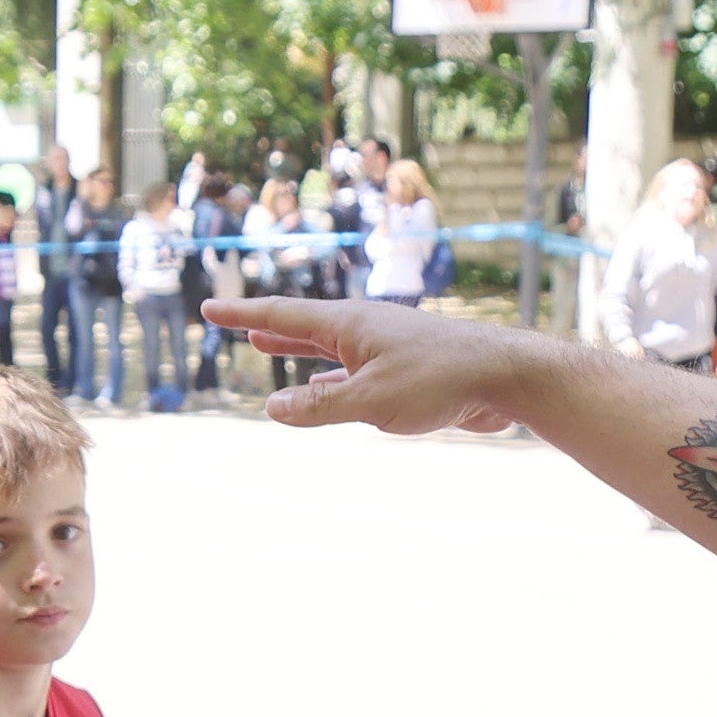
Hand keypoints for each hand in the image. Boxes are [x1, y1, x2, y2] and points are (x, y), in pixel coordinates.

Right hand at [209, 295, 556, 436]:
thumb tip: (272, 408)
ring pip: (328, 348)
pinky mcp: (406, 369)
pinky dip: (329, 376)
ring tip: (268, 346)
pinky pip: (353, 369)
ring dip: (296, 350)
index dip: (244, 315)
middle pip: (303, 326)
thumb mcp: (371, 401)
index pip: (283, 316)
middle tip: (236, 323)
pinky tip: (323, 386)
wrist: (505, 377)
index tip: (212, 308)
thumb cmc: (441, 382)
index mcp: (349, 324)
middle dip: (267, 327)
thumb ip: (319, 406)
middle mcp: (364, 329)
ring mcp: (385, 347)